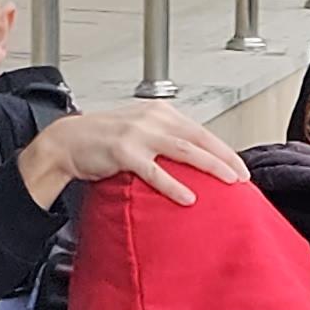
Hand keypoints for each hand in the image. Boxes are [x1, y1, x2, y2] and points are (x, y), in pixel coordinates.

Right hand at [18, 101, 248, 205]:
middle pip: (198, 137)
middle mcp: (152, 118)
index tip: (239, 166)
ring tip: (229, 181)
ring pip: (184, 150)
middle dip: (225, 157)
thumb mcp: (138, 132)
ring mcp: (138, 133)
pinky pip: (154, 171)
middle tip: (243, 176)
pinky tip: (189, 197)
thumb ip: (163, 140)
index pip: (199, 129)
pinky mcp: (123, 152)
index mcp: (158, 112)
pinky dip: (174, 185)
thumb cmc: (101, 140)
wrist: (66, 142)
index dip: (222, 148)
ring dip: (210, 166)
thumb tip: (191, 160)